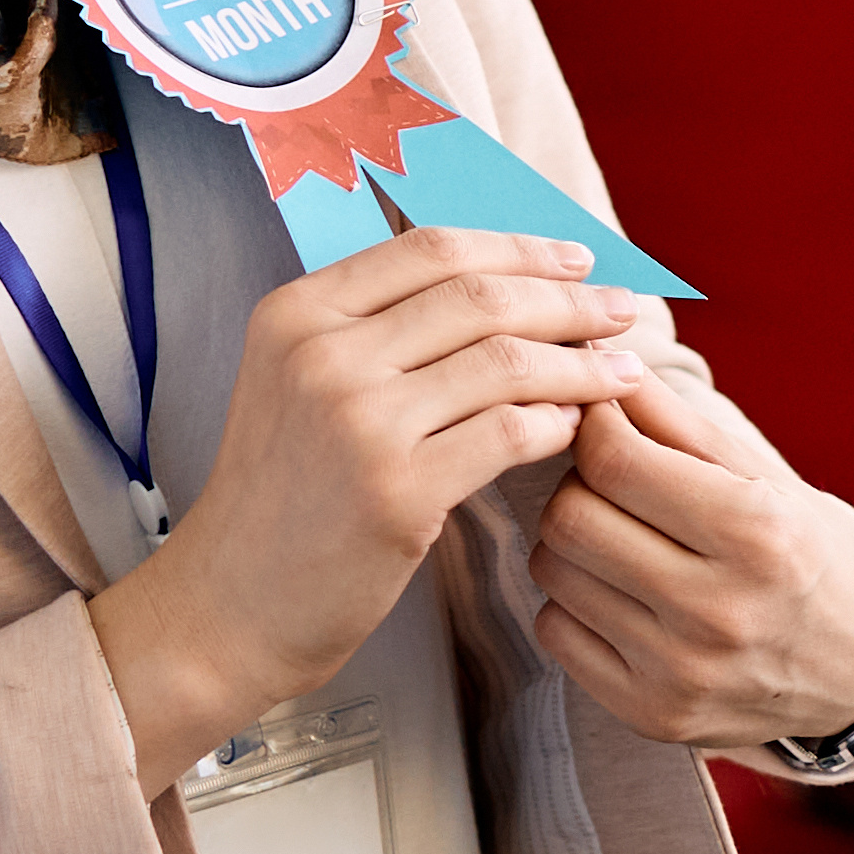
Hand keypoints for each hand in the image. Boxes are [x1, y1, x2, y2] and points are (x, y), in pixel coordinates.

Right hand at [89, 228, 652, 783]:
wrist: (228, 606)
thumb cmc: (281, 498)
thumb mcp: (298, 385)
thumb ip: (374, 329)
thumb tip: (495, 283)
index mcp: (296, 312)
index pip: (430, 248)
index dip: (517, 247)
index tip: (577, 258)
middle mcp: (322, 354)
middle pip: (479, 297)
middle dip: (568, 299)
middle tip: (624, 310)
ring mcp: (358, 422)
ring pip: (506, 362)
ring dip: (581, 362)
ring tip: (626, 370)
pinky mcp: (396, 492)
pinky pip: (508, 434)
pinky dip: (555, 424)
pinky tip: (576, 427)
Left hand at [529, 373, 853, 748]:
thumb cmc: (811, 552)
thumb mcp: (764, 476)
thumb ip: (674, 422)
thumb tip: (595, 367)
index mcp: (758, 534)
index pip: (613, 461)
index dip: (593, 425)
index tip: (604, 419)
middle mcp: (719, 611)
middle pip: (570, 518)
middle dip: (580, 484)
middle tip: (614, 483)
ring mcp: (682, 673)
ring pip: (554, 572)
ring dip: (574, 543)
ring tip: (622, 539)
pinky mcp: (653, 716)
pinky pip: (557, 633)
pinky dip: (575, 603)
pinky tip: (623, 595)